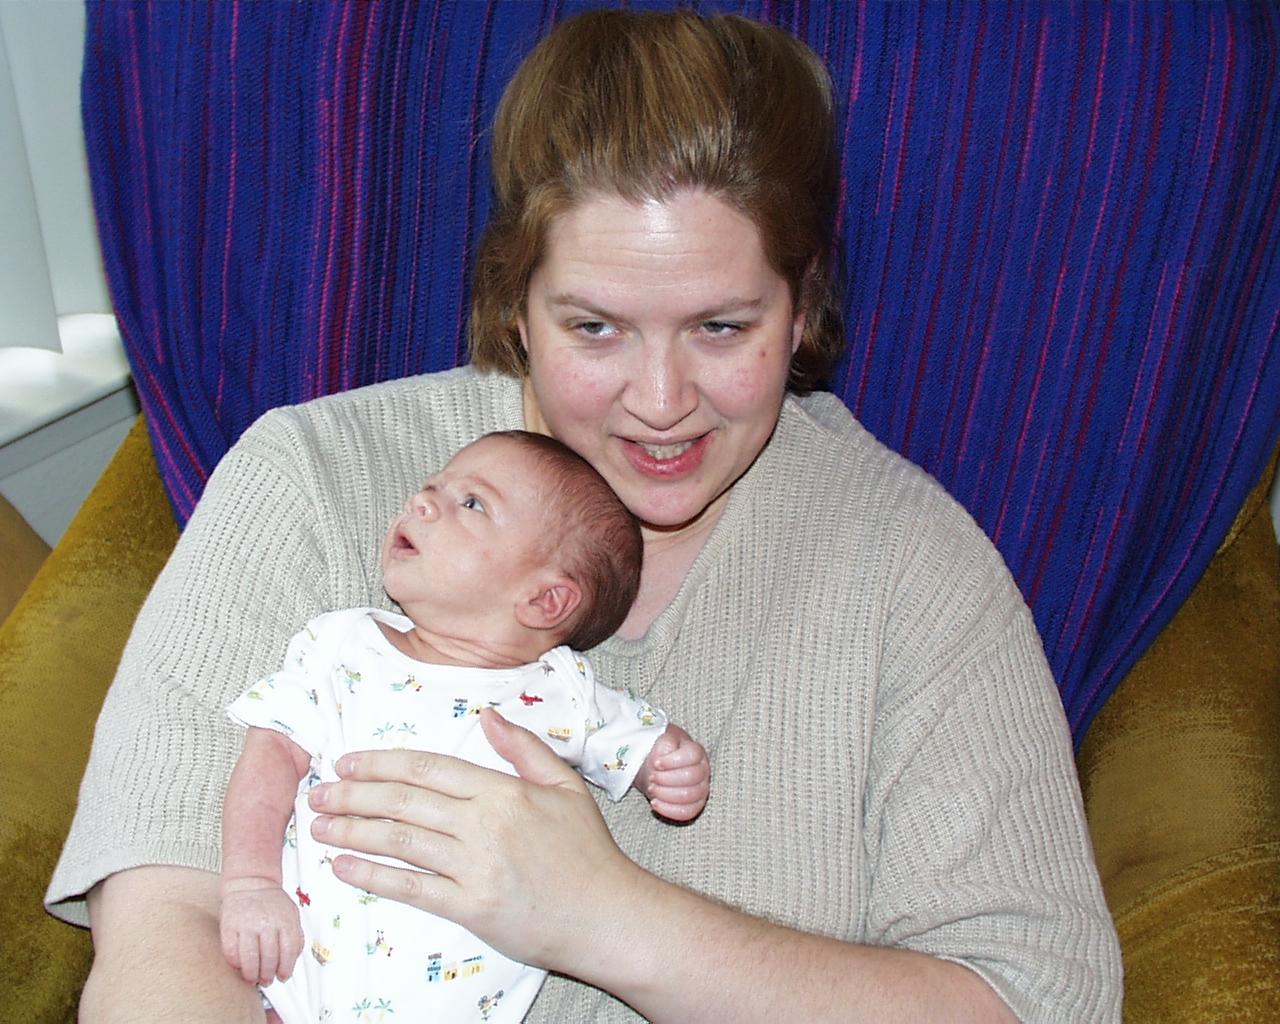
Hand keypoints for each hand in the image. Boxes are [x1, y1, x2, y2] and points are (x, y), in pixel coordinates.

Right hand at [219, 875, 304, 984]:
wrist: (251, 883)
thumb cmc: (272, 903)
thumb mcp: (291, 914)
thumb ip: (296, 935)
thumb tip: (294, 959)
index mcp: (285, 919)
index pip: (289, 950)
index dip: (286, 968)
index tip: (283, 976)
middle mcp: (266, 921)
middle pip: (269, 957)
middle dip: (268, 975)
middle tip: (267, 980)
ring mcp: (246, 923)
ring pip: (249, 958)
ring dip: (252, 974)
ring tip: (253, 978)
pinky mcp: (229, 925)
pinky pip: (230, 951)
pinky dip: (235, 963)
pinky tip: (239, 966)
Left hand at [307, 709, 645, 976]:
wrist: (608, 915)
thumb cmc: (588, 851)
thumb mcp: (566, 785)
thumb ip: (524, 748)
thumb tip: (487, 716)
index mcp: (503, 791)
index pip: (428, 769)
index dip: (383, 763)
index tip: (349, 762)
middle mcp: (483, 825)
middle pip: (404, 802)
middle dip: (354, 795)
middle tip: (318, 793)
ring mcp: (474, 867)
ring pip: (399, 842)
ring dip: (352, 831)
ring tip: (319, 827)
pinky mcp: (470, 908)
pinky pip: (410, 889)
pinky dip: (372, 876)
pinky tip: (344, 867)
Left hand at [636, 724, 709, 820]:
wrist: (656, 767)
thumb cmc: (661, 752)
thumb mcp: (661, 740)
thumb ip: (665, 743)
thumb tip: (664, 753)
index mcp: (697, 751)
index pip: (692, 755)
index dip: (673, 761)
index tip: (656, 763)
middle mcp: (703, 770)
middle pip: (691, 777)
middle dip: (666, 778)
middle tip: (652, 777)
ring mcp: (702, 789)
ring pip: (690, 796)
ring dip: (666, 794)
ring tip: (652, 788)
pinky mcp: (695, 805)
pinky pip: (686, 812)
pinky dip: (668, 810)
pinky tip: (655, 803)